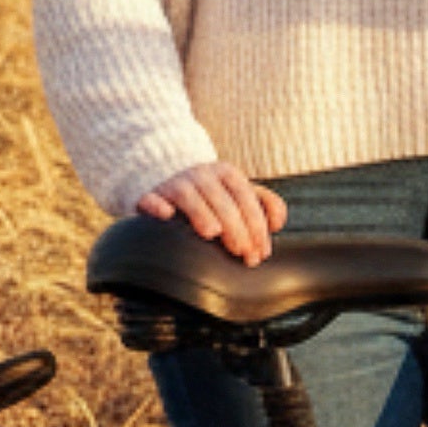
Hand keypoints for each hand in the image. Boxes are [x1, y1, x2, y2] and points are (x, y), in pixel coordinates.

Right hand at [139, 161, 287, 262]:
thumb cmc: (213, 196)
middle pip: (221, 199)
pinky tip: (166, 215)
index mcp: (227, 174)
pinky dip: (157, 205)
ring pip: (188, 196)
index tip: (261, 252)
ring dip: (201, 213)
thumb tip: (277, 224)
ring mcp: (175, 183)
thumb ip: (266, 204)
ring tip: (212, 233)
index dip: (256, 225)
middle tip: (243, 253)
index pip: (246, 197)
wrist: (168, 181)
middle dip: (236, 227)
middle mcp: (201, 175)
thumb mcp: (240, 194)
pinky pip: (151, 199)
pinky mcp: (151, 195)